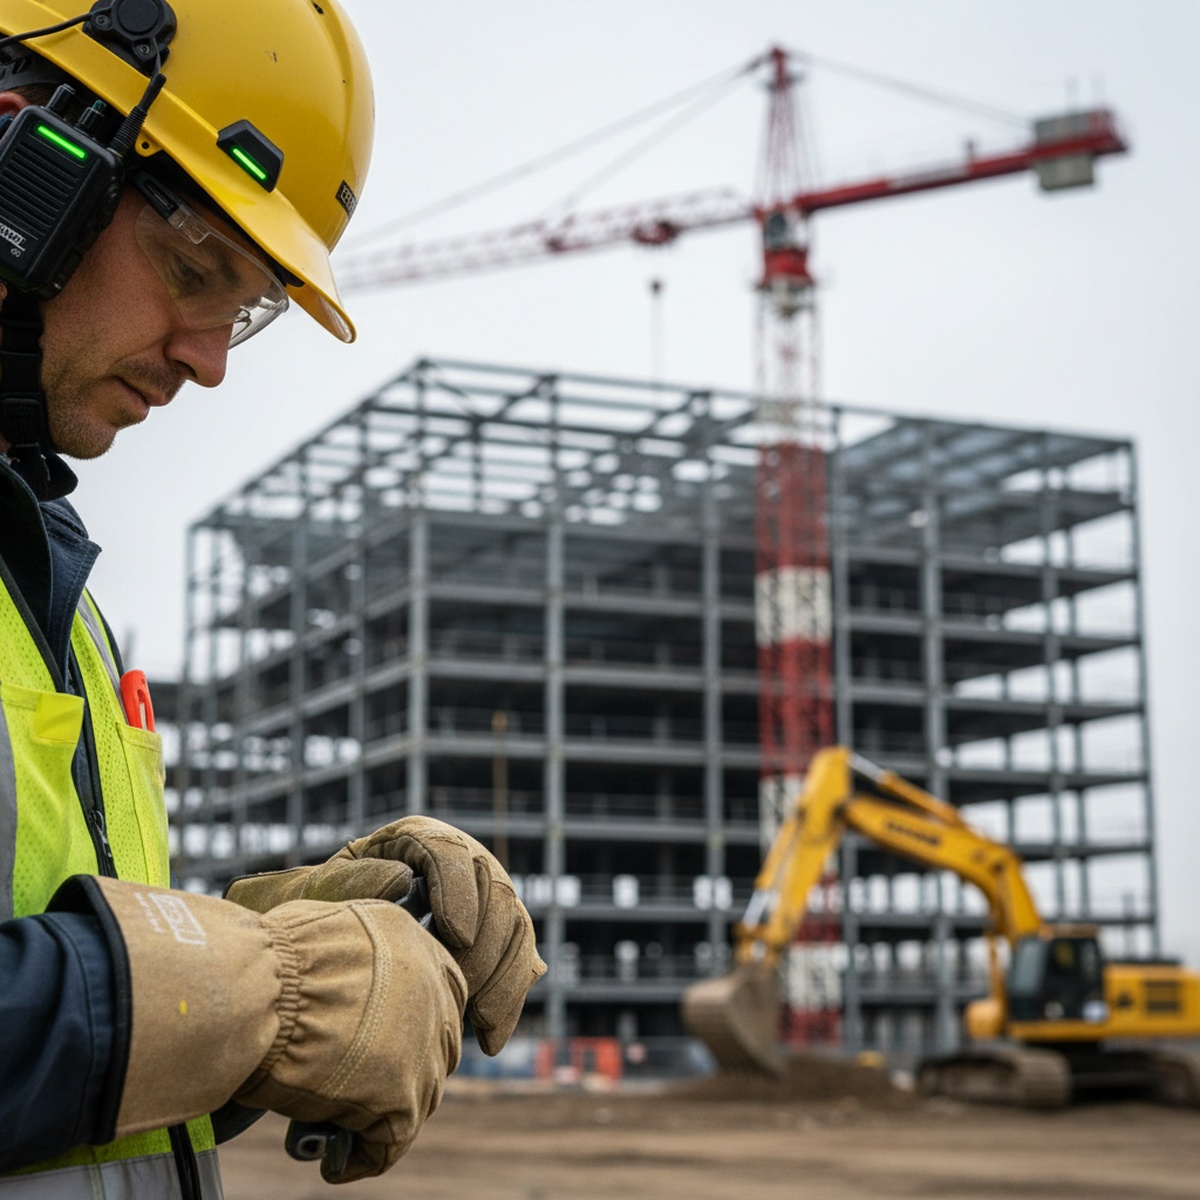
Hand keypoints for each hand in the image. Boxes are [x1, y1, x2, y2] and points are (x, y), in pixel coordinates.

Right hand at [52, 876, 464, 1182]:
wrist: (259, 993)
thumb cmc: (272, 957)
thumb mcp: (333, 932)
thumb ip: (357, 957)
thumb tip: (343, 980)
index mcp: (418, 946)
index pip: (438, 991)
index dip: (408, 1018)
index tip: (378, 1035)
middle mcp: (435, 995)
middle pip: (435, 1044)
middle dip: (403, 1064)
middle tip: (358, 1080)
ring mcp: (424, 1050)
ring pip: (418, 1094)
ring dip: (379, 1108)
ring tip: (333, 1119)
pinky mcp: (402, 1101)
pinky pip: (387, 1142)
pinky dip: (360, 1156)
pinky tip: (332, 1160)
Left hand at [331, 818, 545, 1053]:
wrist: (333, 937)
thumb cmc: (324, 910)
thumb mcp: (326, 892)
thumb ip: (356, 882)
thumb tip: (401, 880)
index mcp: (416, 838)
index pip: (449, 851)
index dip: (459, 891)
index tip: (458, 938)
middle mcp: (461, 859)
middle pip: (494, 889)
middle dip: (486, 945)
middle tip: (464, 992)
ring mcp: (485, 896)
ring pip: (516, 924)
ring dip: (505, 975)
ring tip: (479, 1019)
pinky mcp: (497, 933)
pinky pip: (519, 959)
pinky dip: (510, 998)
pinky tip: (491, 1037)